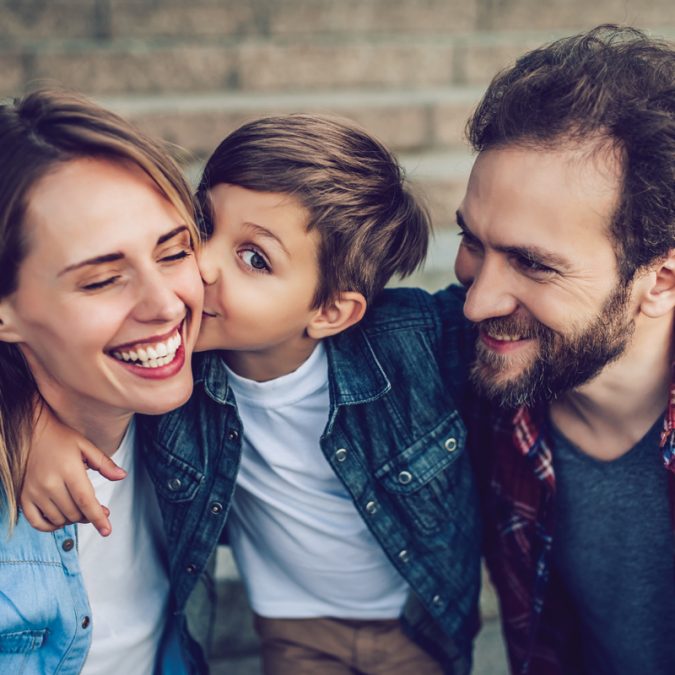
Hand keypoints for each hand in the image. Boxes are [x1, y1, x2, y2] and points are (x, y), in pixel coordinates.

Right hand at [20, 403, 126, 536]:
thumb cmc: (62, 439)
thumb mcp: (86, 446)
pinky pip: (37, 522)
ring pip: (59, 519)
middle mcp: (49, 484)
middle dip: (89, 516)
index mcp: (69, 470)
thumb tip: (122, 476)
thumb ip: (104, 463)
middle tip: (99, 509)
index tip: (107, 531)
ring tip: (80, 508)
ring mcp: (34, 492)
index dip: (98, 518)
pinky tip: (61, 518)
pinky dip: (51, 526)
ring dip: (73, 519)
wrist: (31, 433)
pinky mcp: (23, 497)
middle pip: (74, 512)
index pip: (85, 501)